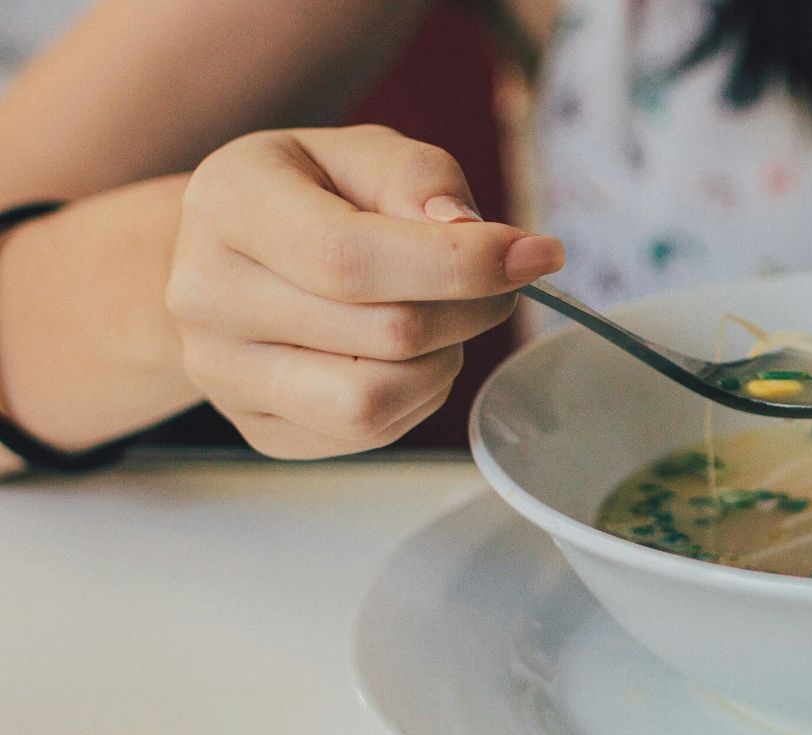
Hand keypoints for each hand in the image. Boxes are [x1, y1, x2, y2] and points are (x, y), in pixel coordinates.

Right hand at [165, 124, 563, 457]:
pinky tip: (408, 357)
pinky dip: (415, 397)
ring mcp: (224, 372)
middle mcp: (208, 296)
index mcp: (229, 206)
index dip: (460, 264)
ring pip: (375, 402)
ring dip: (442, 361)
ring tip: (443, 319)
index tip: (534, 255)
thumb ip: (418, 178)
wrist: (226, 255)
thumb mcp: (360, 152)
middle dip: (471, 309)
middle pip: (384, 333)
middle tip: (497, 283)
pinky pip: (367, 435)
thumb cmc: (308, 196)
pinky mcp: (258, 427)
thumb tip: (470, 233)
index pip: (352, 258)